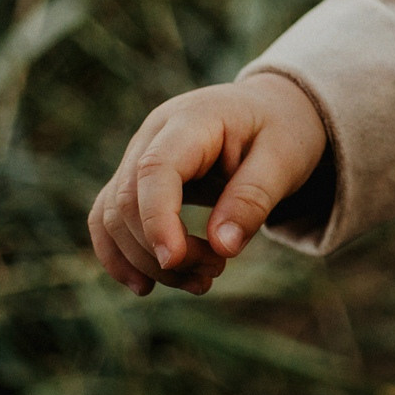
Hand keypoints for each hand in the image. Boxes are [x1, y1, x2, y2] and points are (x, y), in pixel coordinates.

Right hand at [87, 76, 328, 296]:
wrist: (272, 109)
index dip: (157, 219)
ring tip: (200, 283)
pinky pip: (110, 220)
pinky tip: (146, 286)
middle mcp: (153, 134)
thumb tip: (222, 248)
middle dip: (163, 250)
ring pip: (113, 216)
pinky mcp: (136, 180)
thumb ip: (253, 199)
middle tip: (215, 272)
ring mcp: (138, 155)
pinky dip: (123, 255)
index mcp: (193, 119)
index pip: (155, 170)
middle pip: (128, 201)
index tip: (175, 261)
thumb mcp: (284, 158)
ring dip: (147, 260)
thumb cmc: (282, 130)